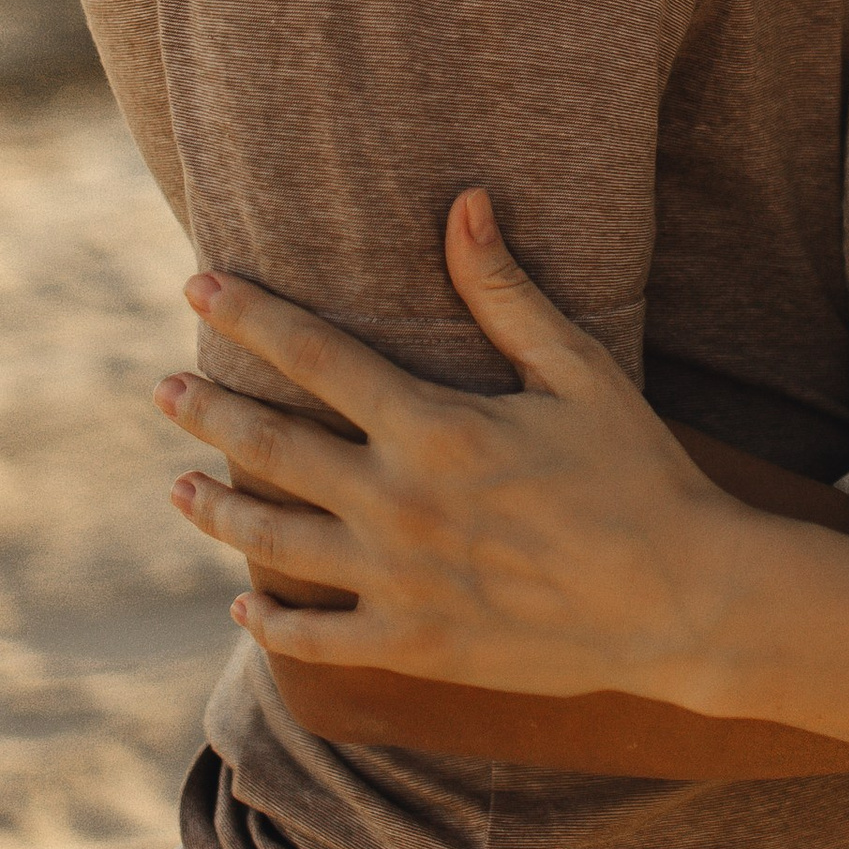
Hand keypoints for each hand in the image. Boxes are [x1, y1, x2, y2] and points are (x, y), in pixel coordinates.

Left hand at [162, 191, 743, 701]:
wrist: (684, 603)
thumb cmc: (639, 474)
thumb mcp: (579, 371)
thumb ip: (505, 295)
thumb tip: (463, 201)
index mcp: (434, 428)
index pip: (315, 357)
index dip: (249, 317)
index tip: (199, 286)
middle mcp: (398, 505)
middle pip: (272, 447)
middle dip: (209, 411)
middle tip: (163, 387)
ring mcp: (397, 582)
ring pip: (275, 541)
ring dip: (218, 509)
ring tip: (180, 488)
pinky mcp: (412, 646)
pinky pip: (314, 640)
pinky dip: (270, 625)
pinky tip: (245, 606)